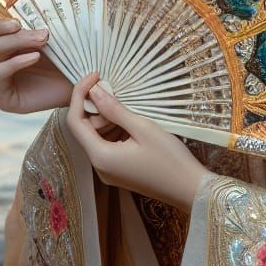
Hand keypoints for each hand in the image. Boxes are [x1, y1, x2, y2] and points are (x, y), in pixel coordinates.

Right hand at [0, 19, 71, 113]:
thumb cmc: (67, 59)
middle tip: (43, 33)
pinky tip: (35, 57)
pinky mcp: (4, 98)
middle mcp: (0, 62)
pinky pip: (0, 74)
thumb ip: (37, 26)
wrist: (80, 86)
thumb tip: (31, 7)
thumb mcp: (53, 37)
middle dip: (17, 34)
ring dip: (19, 43)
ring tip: (44, 41)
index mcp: (7, 46)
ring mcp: (1, 81)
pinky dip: (16, 62)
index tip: (18, 21)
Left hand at [65, 72, 206, 211]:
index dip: (79, 94)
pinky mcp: (120, 171)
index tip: (95, 75)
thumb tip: (94, 91)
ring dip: (107, 118)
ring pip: (96, 136)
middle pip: (85, 129)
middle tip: (117, 92)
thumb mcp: (142, 128)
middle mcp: (99, 167)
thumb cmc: (169, 158)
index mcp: (100, 157)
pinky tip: (132, 122)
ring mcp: (109, 171)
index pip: (75, 121)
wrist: (191, 190)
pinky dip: (115, 129)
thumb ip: (114, 109)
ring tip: (128, 107)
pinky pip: (108, 145)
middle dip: (96, 107)